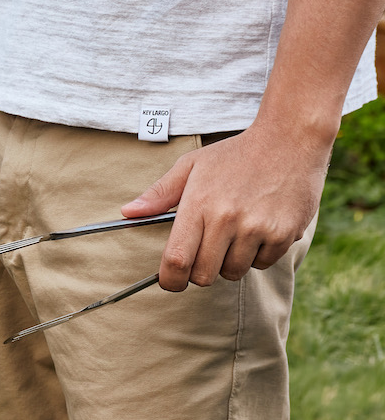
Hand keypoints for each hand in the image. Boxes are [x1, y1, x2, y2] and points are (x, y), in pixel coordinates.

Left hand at [121, 121, 330, 291]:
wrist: (290, 139)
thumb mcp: (192, 166)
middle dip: (200, 271)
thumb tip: (129, 213)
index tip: (171, 281)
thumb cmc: (236, 154)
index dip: (170, 279)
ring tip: (236, 233)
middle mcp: (227, 219)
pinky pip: (263, 264)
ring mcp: (258, 227)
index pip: (177, 260)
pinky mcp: (285, 233)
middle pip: (203, 275)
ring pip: (233, 272)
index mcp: (199, 204)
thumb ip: (159, 193)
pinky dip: (259, 255)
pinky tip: (260, 228)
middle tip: (207, 252)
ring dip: (231, 262)